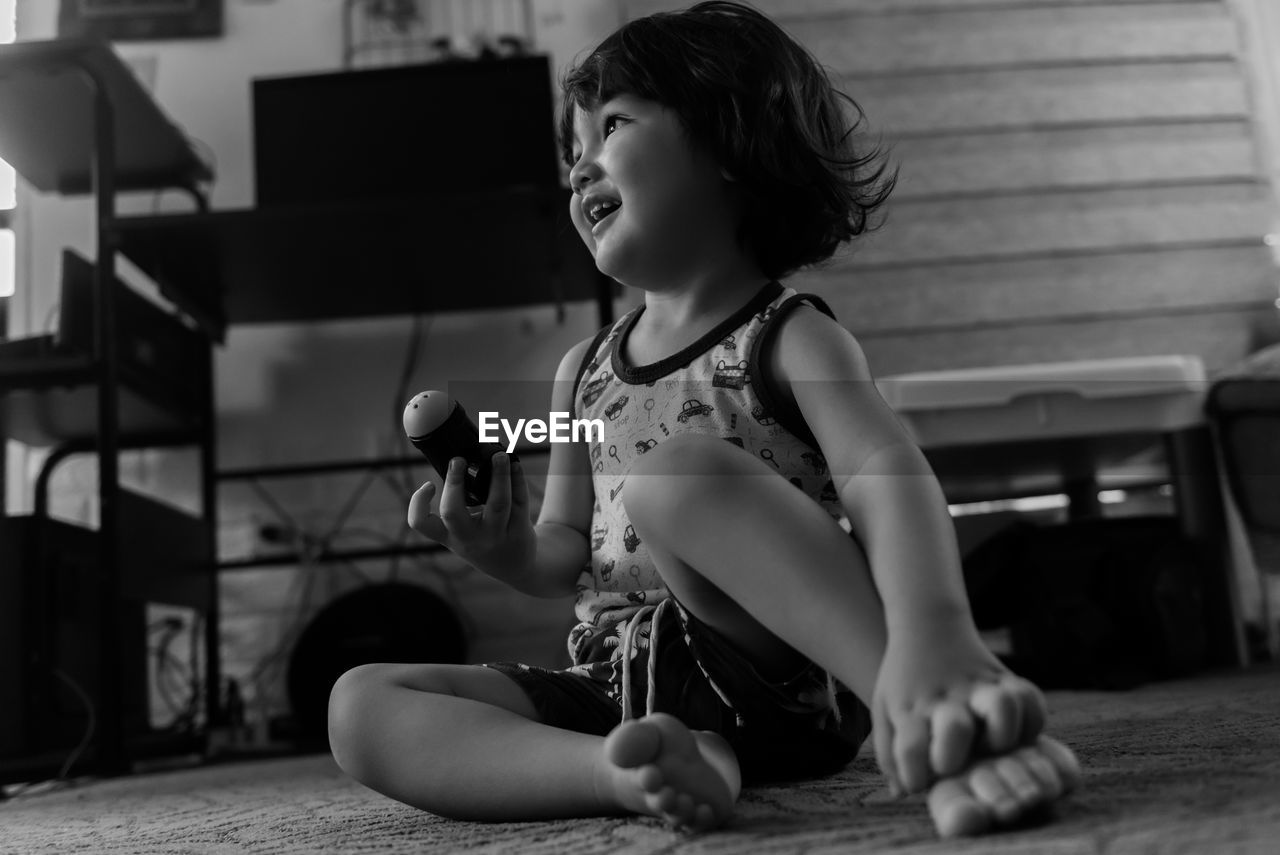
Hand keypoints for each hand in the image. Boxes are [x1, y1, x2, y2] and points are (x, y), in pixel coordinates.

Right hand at [407, 452, 534, 578]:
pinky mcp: (519, 531)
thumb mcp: (464, 531)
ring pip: (497, 505)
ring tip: (499, 456)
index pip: (422, 524)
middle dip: (454, 485)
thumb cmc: (482, 538)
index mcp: (449, 535)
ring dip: (498, 477)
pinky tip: (515, 465)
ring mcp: (495, 537)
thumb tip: (460, 458)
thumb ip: (457, 505)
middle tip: (458, 460)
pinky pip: (519, 502)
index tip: (429, 484)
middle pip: (454, 514)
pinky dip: (517, 480)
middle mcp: (469, 539)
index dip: (418, 504)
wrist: (515, 567)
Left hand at [872, 623, 1047, 795]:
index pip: (910, 748)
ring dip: (1003, 734)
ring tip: (994, 746)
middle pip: (955, 727)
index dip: (915, 775)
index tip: (919, 782)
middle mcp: (946, 699)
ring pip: (1002, 705)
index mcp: (911, 709)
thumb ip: (890, 754)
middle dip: (954, 755)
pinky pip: (1029, 699)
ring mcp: (977, 686)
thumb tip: (903, 793)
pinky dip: (1031, 721)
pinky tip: (1017, 735)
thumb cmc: (905, 684)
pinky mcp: (1005, 678)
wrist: (928, 627)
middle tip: (952, 764)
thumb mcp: (884, 711)